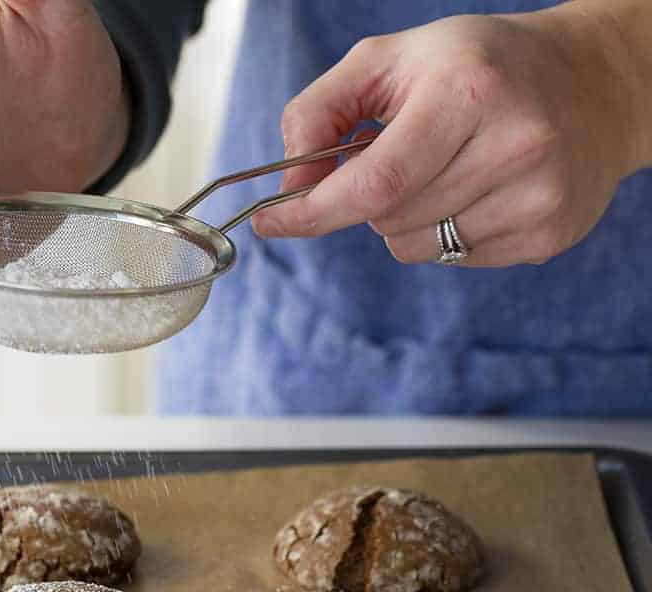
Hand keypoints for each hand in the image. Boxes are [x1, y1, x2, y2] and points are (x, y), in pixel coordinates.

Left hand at [251, 7, 643, 266]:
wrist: (594, 82)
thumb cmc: (475, 67)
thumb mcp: (388, 61)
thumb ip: (318, 113)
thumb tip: (289, 188)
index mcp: (469, 92)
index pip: (375, 181)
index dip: (314, 211)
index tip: (270, 221)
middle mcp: (514, 145)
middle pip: (387, 219)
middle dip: (365, 199)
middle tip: (395, 155)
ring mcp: (538, 196)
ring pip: (413, 247)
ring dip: (403, 218)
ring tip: (444, 167)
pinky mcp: (549, 233)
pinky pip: (452, 258)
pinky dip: (443, 231)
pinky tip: (477, 188)